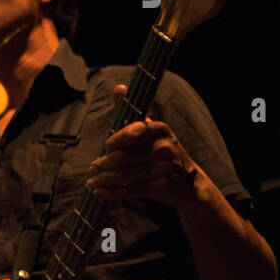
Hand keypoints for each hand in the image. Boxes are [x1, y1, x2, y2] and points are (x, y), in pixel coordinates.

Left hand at [87, 84, 200, 207]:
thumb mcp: (150, 130)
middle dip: (104, 163)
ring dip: (103, 179)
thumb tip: (119, 87)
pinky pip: (130, 190)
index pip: (133, 132)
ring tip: (91, 182)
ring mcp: (163, 169)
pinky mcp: (160, 188)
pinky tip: (98, 192)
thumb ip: (131, 110)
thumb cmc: (161, 150)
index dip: (117, 139)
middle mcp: (164, 149)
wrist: (188, 183)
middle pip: (124, 156)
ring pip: (124, 174)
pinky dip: (111, 192)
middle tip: (93, 167)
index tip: (107, 145)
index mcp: (160, 130)